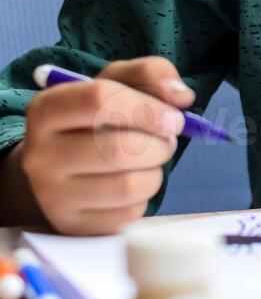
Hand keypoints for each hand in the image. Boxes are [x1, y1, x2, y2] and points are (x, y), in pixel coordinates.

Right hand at [19, 57, 194, 234]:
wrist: (62, 165)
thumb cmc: (98, 117)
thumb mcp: (118, 83)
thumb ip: (151, 74)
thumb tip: (181, 96)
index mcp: (48, 108)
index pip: (99, 99)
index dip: (148, 107)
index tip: (174, 117)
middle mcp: (40, 154)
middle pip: (118, 148)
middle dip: (160, 143)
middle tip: (167, 139)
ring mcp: (52, 195)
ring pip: (128, 185)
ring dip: (157, 170)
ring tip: (152, 159)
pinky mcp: (72, 224)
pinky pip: (128, 213)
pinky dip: (145, 196)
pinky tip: (135, 181)